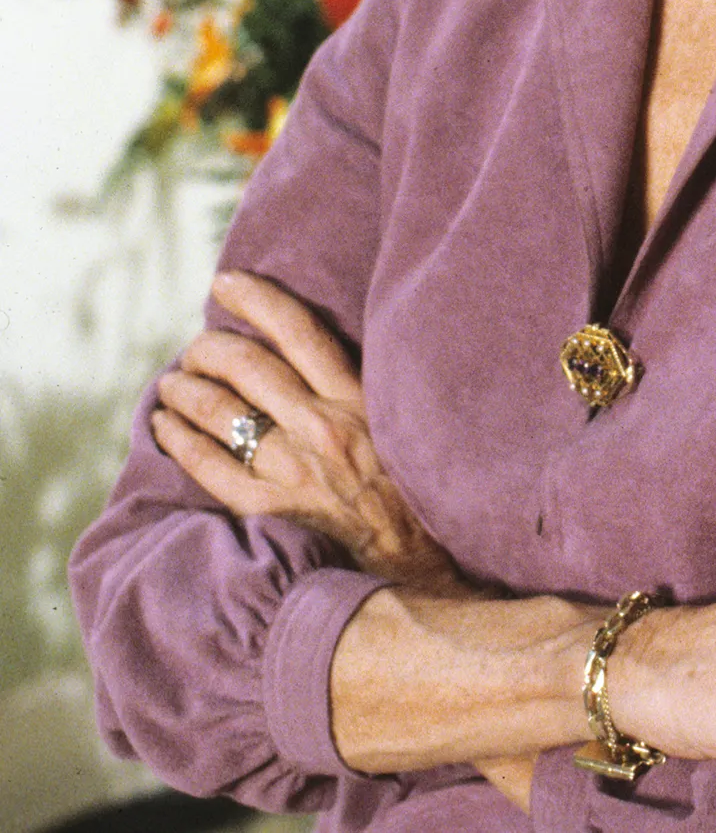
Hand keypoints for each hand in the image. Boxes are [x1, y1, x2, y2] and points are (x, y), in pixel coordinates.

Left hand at [152, 270, 466, 595]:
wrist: (417, 565)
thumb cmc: (411, 487)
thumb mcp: (398, 421)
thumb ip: (357, 387)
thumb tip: (309, 349)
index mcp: (357, 397)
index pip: (298, 329)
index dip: (256, 298)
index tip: (226, 282)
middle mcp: (321, 426)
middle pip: (247, 365)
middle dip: (209, 347)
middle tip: (196, 346)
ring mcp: (292, 470)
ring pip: (220, 411)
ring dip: (185, 387)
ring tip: (172, 381)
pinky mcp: (270, 510)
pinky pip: (209, 467)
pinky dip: (180, 439)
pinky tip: (165, 425)